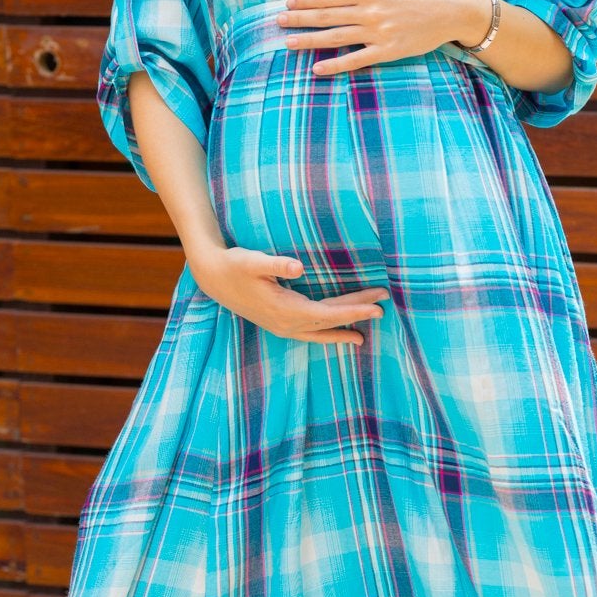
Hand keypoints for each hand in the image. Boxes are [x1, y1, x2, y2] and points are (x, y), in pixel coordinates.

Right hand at [189, 244, 388, 347]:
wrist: (212, 278)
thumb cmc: (234, 265)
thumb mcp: (253, 260)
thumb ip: (277, 264)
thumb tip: (299, 267)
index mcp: (285, 309)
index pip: (329, 312)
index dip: (354, 309)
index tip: (377, 306)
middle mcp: (286, 323)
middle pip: (330, 322)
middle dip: (356, 314)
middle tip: (383, 306)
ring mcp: (282, 327)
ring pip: (320, 331)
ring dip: (343, 329)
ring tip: (363, 335)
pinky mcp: (279, 324)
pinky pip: (310, 333)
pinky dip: (326, 334)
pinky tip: (336, 334)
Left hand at [277, 0, 487, 74]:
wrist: (453, 9)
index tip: (288, 3)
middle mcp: (370, 11)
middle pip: (327, 15)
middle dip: (300, 19)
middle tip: (278, 22)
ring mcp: (378, 32)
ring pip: (336, 37)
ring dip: (309, 41)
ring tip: (288, 43)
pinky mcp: (388, 51)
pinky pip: (356, 59)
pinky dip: (336, 64)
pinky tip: (317, 69)